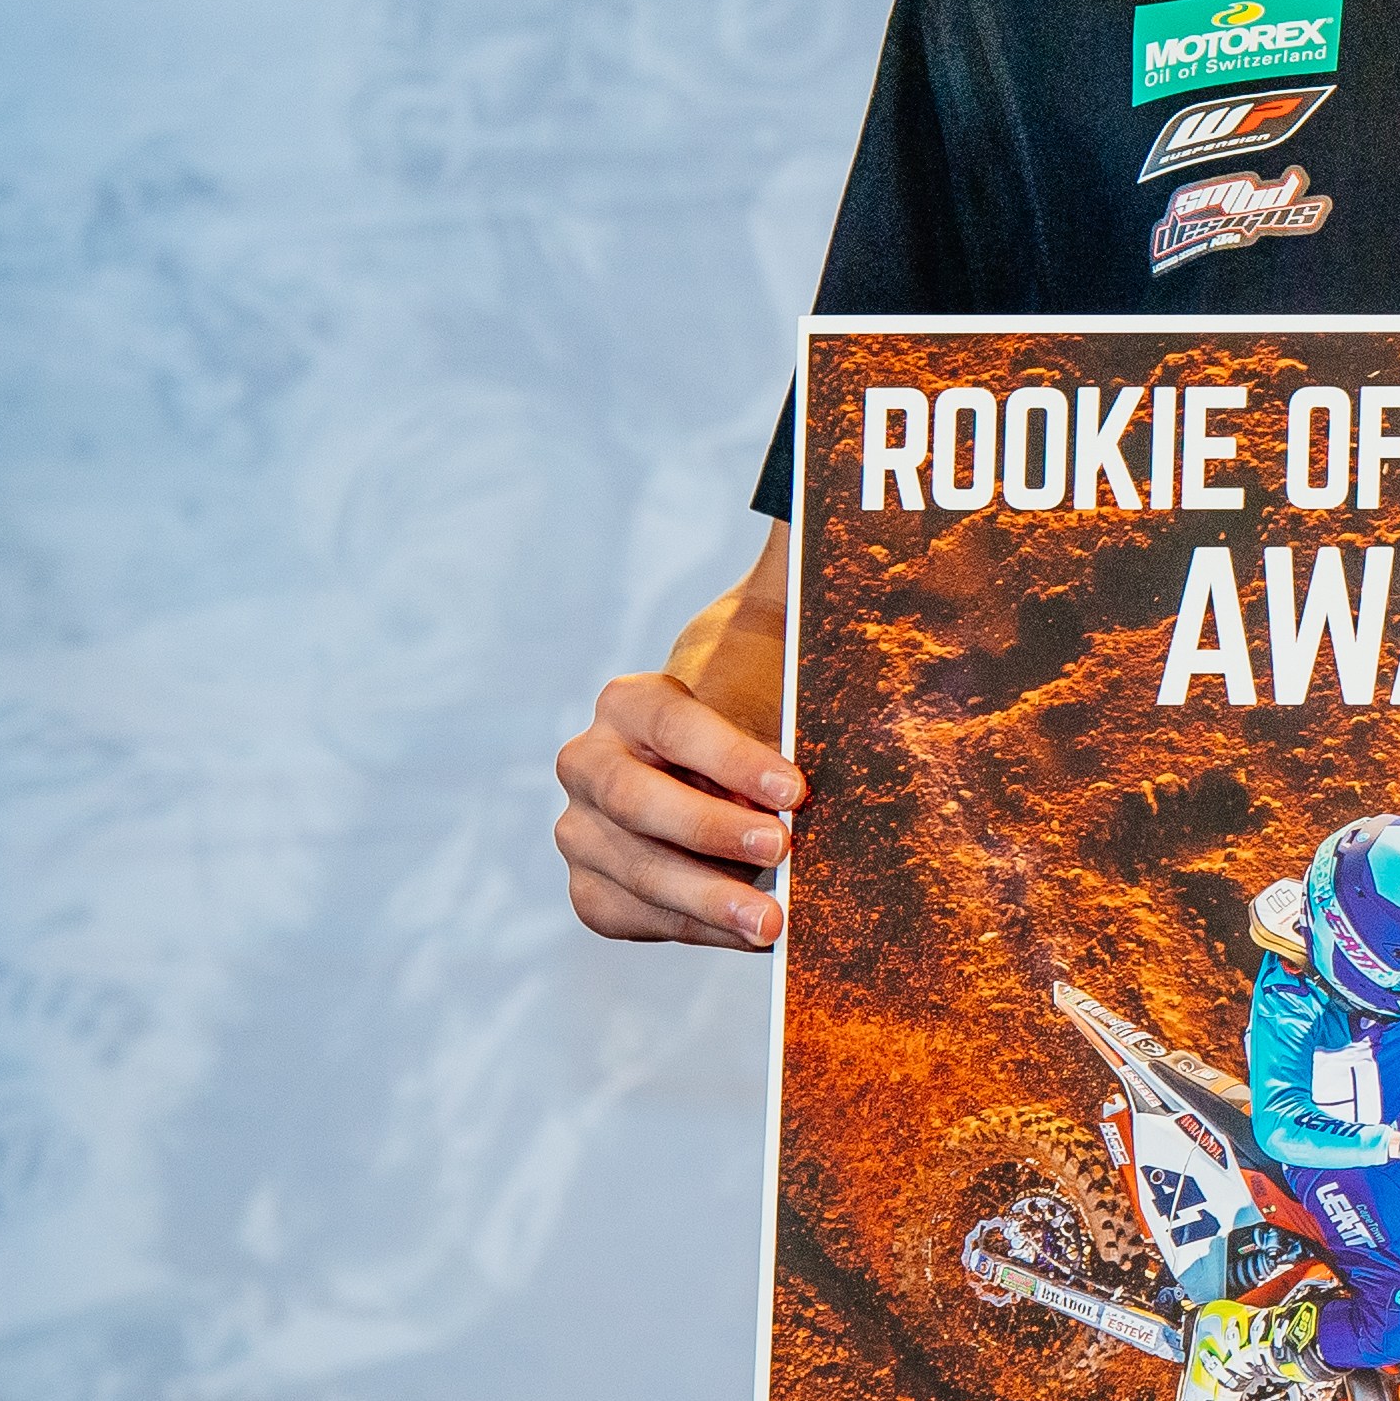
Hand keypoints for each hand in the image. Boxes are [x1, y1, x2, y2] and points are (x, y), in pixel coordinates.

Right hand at [555, 535, 794, 950]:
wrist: (741, 780)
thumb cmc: (774, 702)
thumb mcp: (790, 640)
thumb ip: (795, 565)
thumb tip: (817, 462)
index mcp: (632, 701)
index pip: (666, 721)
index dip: (725, 754)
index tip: (798, 786)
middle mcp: (589, 765)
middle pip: (633, 800)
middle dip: (707, 829)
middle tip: (784, 851)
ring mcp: (582, 832)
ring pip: (623, 868)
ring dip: (698, 898)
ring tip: (772, 923)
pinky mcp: (594, 890)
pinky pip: (622, 916)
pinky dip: (680, 931)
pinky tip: (737, 937)